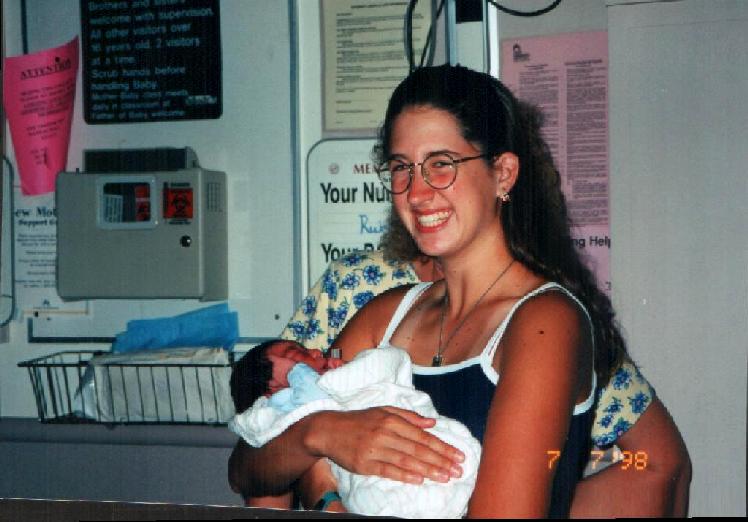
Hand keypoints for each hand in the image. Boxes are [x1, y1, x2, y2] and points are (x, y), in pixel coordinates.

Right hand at [310, 406, 463, 484]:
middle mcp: (384, 433)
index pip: (422, 436)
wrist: (328, 430)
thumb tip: (432, 423)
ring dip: (428, 470)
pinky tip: (419, 480)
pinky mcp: (364, 464)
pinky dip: (404, 475)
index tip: (458, 455)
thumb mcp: (383, 410)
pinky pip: (388, 470)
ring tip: (445, 477)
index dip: (442, 446)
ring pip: (406, 461)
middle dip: (441, 460)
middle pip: (418, 450)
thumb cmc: (359, 420)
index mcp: (391, 419)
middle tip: (458, 470)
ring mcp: (374, 449)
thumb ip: (409, 416)